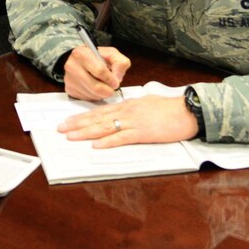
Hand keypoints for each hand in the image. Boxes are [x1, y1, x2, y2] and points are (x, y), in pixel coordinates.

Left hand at [59, 95, 198, 146]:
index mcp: (127, 105)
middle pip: (97, 118)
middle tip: (60, 129)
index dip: (82, 116)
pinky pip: (121, 138)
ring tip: (70, 136)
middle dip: (77, 124)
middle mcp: (126, 112)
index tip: (68, 120)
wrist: (188, 111)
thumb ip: (133, 108)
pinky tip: (96, 145)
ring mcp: (134, 122)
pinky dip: (107, 142)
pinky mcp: (143, 133)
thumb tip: (122, 112)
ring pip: (104, 127)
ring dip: (86, 132)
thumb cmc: (170, 108)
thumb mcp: (147, 103)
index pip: (100, 111)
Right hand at [63, 45, 130, 100]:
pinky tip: (94, 88)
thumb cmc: (97, 57)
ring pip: (91, 94)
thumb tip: (117, 78)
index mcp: (82, 53)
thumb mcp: (112, 54)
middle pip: (95, 87)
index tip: (115, 82)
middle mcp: (72, 65)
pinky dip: (93, 96)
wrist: (81, 60)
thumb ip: (120, 63)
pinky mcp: (69, 89)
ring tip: (102, 85)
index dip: (111, 79)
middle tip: (111, 88)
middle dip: (108, 90)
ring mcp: (69, 78)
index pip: (100, 71)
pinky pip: (86, 98)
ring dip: (101, 94)